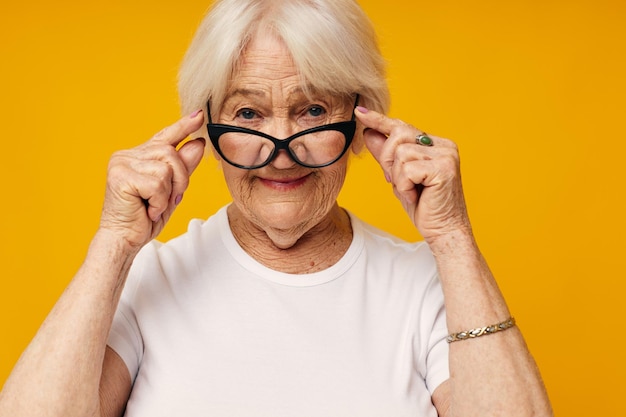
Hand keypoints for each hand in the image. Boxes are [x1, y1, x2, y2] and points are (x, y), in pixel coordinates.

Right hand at [99, 110, 205, 249]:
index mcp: (139, 156)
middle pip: (170, 153)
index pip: (164, 137)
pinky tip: (147, 209)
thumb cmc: (144, 217)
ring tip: (154, 205)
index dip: (183, 127)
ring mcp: (122, 163)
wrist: (124, 239)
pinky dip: (159, 201)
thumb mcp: (171, 191)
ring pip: (166, 168)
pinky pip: (157, 183)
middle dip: (179, 179)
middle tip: (169, 199)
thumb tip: (197, 143)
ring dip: (168, 193)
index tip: (199, 115)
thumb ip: (183, 168)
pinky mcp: (120, 175)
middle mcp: (128, 155)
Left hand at [354, 107, 471, 243]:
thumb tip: (369, 132)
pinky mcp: (443, 168)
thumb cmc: (424, 207)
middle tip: (395, 181)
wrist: (444, 231)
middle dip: (387, 159)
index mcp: (436, 144)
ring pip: (400, 154)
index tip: (360, 112)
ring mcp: (446, 155)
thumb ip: (386, 155)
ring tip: (411, 191)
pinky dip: (404, 186)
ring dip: (397, 177)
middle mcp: (444, 145)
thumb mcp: (398, 178)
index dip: (380, 121)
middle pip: (398, 135)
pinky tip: (416, 196)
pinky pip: (406, 169)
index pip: (403, 126)